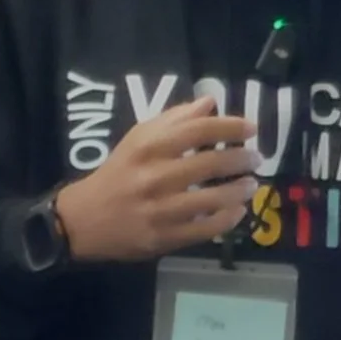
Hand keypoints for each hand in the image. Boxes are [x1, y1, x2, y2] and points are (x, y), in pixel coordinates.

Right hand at [55, 96, 256, 261]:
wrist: (84, 220)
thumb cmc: (118, 174)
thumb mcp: (138, 139)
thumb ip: (174, 120)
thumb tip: (210, 102)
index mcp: (148, 147)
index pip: (198, 130)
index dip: (230, 127)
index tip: (251, 129)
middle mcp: (155, 177)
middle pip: (210, 163)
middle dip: (241, 159)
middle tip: (256, 158)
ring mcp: (160, 210)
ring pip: (213, 199)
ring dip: (239, 190)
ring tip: (251, 185)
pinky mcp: (164, 237)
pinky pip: (206, 228)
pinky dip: (227, 220)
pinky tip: (238, 212)